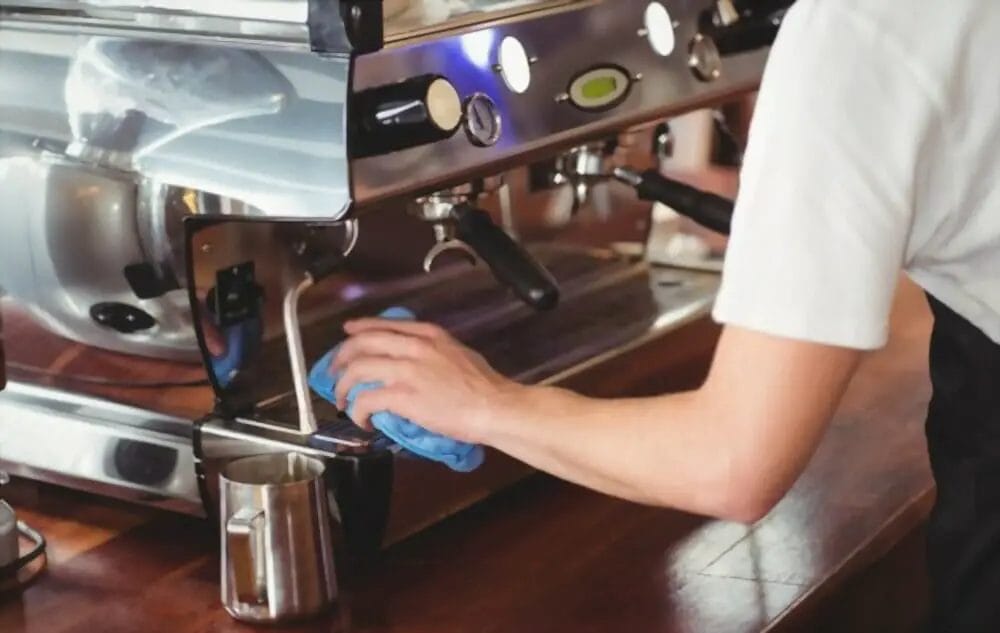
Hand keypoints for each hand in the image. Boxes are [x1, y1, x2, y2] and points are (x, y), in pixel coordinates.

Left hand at [330, 318, 522, 442]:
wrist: (494, 407)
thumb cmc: (484, 386)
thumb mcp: (458, 353)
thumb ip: (434, 351)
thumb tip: (416, 361)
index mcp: (428, 335)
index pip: (383, 325)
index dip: (359, 329)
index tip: (347, 334)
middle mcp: (414, 347)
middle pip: (362, 344)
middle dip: (341, 358)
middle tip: (334, 373)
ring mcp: (407, 371)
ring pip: (358, 370)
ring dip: (344, 387)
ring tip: (343, 401)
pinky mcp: (403, 397)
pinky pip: (367, 400)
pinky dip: (358, 411)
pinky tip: (362, 420)